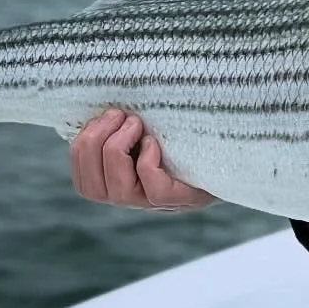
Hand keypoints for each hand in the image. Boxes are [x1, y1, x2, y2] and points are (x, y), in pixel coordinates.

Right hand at [69, 109, 217, 211]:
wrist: (227, 157)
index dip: (81, 149)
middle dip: (96, 143)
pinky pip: (156, 192)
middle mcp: (133, 200)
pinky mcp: (182, 199)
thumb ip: (123, 125)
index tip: (101, 118)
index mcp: (118, 184)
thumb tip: (99, 103)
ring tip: (135, 123)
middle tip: (119, 115)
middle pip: (93, 188)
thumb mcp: (149, 128)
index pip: (83, 184)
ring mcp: (156, 203)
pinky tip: (155, 144)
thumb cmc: (182, 137)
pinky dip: (148, 164)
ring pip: (118, 192)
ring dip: (118, 149)